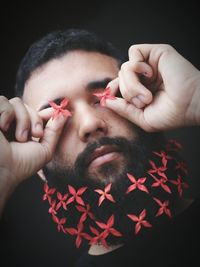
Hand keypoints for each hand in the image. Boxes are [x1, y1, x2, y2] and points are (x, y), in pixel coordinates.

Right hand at [0, 96, 67, 212]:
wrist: (2, 172)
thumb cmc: (22, 165)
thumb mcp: (45, 150)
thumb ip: (55, 132)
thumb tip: (65, 114)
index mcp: (23, 131)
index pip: (36, 112)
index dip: (46, 112)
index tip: (58, 114)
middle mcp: (10, 124)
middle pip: (28, 106)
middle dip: (36, 119)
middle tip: (36, 135)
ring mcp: (0, 119)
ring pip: (17, 102)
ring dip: (23, 120)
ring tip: (19, 138)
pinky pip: (2, 101)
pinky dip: (6, 113)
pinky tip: (3, 128)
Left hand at [106, 44, 199, 130]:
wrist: (191, 105)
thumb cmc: (171, 114)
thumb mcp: (142, 118)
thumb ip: (123, 109)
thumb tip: (104, 100)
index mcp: (142, 90)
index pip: (119, 84)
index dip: (111, 89)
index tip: (106, 98)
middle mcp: (145, 76)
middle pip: (120, 78)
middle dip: (127, 93)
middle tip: (144, 102)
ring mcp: (150, 64)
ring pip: (124, 68)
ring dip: (131, 85)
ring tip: (147, 95)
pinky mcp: (156, 53)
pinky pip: (133, 53)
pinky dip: (136, 67)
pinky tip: (150, 74)